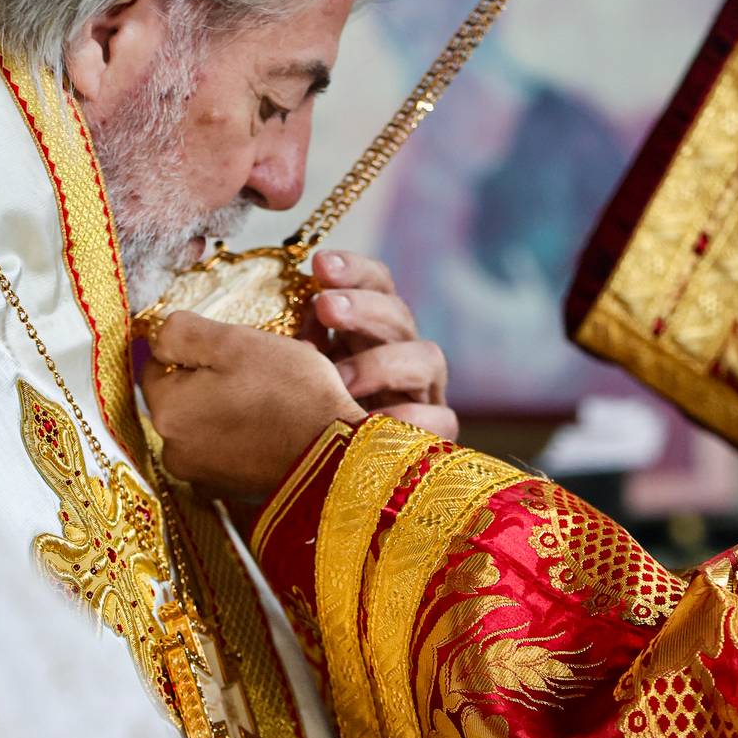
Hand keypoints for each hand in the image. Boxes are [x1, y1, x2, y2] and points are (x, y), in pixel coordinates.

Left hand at [141, 312, 363, 498]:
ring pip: (205, 425)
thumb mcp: (235, 342)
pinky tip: (272, 432)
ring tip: (270, 403)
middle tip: (256, 376)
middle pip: (182, 398)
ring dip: (228, 410)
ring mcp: (202, 478)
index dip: (195, 351)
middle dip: (211, 383)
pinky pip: (226, 452)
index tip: (233, 354)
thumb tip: (157, 338)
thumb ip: (181, 332)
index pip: (158, 365)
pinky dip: (243, 439)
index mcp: (166, 411)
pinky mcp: (230, 492)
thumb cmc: (291, 394)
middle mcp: (173, 452)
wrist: (336, 457)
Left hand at [308, 249, 457, 440]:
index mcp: (367, 327)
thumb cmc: (302, 411)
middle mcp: (399, 350)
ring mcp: (422, 389)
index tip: (321, 266)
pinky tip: (373, 422)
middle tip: (326, 308)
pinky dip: (411, 418)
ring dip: (382, 363)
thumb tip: (296, 310)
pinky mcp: (435, 429)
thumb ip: (299, 339)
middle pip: (398, 314)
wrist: (325, 471)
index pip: (375, 282)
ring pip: (427, 357)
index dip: (354, 269)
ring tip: (340, 381)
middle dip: (363, 307)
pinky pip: (441, 418)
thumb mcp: (296, 368)